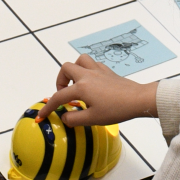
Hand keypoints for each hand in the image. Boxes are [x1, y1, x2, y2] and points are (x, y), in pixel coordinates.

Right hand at [36, 55, 158, 126]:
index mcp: (82, 87)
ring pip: (80, 60)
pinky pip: (92, 64)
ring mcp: (98, 71)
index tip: (42, 115)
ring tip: (76, 85)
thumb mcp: (92, 119)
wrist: (137, 100)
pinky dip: (87, 70)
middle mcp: (88, 75)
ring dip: (74, 70)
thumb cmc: (116, 109)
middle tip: (64, 95)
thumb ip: (74, 119)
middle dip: (60, 81)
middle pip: (66, 68)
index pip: (59, 96)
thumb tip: (64, 116)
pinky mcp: (107, 71)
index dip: (48, 107)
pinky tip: (91, 83)